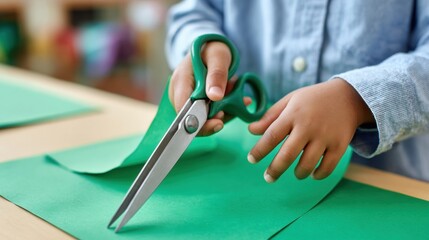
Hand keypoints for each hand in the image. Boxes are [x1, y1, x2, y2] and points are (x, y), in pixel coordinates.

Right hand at [169, 41, 250, 135]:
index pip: (183, 110)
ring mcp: (185, 99)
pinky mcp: (194, 103)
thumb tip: (215, 97)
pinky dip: (223, 109)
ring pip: (203, 118)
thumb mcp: (218, 57)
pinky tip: (234, 98)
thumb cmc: (212, 49)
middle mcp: (179, 92)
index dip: (199, 122)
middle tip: (233, 105)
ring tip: (233, 93)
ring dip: (222, 111)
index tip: (219, 122)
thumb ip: (217, 75)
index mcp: (180, 80)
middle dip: (216, 116)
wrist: (210, 48)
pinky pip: (208, 114)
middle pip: (193, 118)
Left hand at [248, 78, 374, 181]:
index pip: (271, 135)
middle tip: (268, 178)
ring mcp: (325, 137)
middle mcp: (308, 126)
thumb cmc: (312, 99)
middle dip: (275, 170)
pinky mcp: (340, 145)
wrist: (348, 96)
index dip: (259, 150)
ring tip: (294, 173)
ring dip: (298, 173)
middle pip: (287, 155)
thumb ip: (270, 116)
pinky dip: (318, 174)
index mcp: (293, 114)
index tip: (251, 159)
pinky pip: (327, 167)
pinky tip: (312, 173)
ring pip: (307, 164)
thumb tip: (251, 130)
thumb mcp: (290, 101)